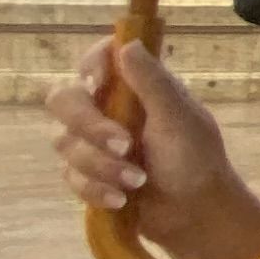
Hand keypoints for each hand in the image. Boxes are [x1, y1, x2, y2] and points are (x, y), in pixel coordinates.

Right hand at [46, 38, 259, 258]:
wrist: (195, 214)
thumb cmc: (196, 159)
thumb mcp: (180, 118)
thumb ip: (154, 82)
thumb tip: (127, 43)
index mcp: (133, 88)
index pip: (97, 60)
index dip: (90, 64)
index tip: (98, 82)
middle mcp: (106, 109)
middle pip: (63, 100)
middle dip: (89, 125)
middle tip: (124, 145)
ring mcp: (92, 143)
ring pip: (65, 143)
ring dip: (102, 165)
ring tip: (138, 181)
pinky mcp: (86, 174)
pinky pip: (70, 177)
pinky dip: (96, 189)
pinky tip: (122, 200)